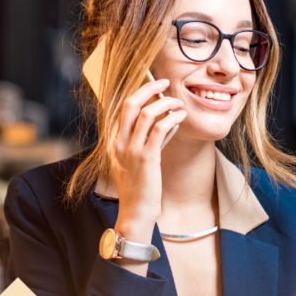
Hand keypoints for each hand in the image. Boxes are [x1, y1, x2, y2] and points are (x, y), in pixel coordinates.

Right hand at [112, 78, 185, 240]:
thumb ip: (146, 141)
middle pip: (131, 104)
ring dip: (165, 103)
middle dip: (149, 88)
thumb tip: (164, 122)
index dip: (139, 92)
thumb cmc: (139, 188)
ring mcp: (131, 150)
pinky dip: (172, 119)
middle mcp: (119, 142)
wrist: (135, 213)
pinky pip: (159, 130)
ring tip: (178, 103)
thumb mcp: (137, 161)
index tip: (155, 84)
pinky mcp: (146, 158)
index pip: (123, 108)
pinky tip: (181, 117)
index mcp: (114, 142)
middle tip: (166, 82)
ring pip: (146, 113)